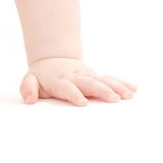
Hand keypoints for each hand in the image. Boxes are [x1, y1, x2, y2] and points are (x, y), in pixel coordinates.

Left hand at [20, 58, 136, 106]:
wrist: (54, 59)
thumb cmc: (42, 75)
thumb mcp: (30, 79)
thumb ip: (28, 88)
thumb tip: (30, 100)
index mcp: (60, 80)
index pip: (68, 88)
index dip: (74, 95)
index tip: (83, 103)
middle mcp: (77, 77)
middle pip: (90, 83)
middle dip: (102, 91)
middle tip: (113, 99)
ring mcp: (88, 76)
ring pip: (104, 80)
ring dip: (117, 87)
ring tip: (128, 95)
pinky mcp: (96, 76)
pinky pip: (111, 79)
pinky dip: (122, 83)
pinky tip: (133, 89)